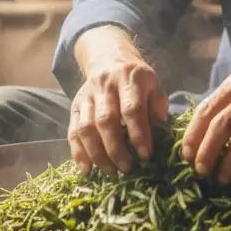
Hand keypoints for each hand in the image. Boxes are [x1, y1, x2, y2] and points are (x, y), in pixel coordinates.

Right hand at [68, 57, 169, 174]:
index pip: (132, 110)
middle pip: (106, 120)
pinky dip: (78, 152)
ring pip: (86, 128)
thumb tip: (156, 135)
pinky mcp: (75, 106)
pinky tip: (87, 169)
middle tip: (127, 169)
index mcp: (130, 78)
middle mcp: (106, 85)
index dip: (138, 134)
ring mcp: (87, 96)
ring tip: (110, 172)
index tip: (145, 155)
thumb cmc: (138, 80)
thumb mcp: (154, 85)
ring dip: (97, 154)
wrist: (110, 59)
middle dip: (116, 149)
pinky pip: (73, 131)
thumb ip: (158, 108)